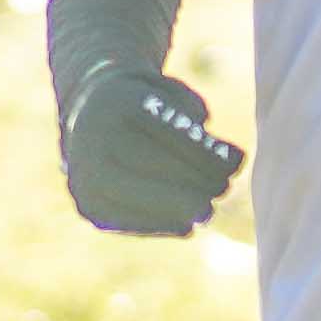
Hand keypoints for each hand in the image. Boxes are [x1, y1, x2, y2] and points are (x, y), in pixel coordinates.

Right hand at [59, 60, 239, 235]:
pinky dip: (161, 224)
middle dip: (194, 180)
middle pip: (149, 164)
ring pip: (136, 197)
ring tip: (208, 210)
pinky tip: (186, 225)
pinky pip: (127, 221)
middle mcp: (92, 137)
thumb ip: (195, 119)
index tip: (237, 161)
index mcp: (117, 101)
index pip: (166, 131)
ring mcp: (84, 174)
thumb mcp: (173, 95)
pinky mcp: (89, 205)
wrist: (89, 114)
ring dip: (180, 208)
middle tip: (224, 187)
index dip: (205, 151)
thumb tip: (226, 159)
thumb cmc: (148, 104)